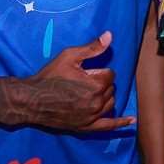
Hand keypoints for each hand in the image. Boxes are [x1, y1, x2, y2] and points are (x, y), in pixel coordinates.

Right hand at [14, 32, 134, 131]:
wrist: (32, 100)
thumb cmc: (50, 76)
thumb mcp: (69, 57)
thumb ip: (92, 48)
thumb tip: (110, 35)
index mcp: (95, 85)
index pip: (110, 75)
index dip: (98, 72)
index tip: (84, 73)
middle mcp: (96, 103)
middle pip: (111, 89)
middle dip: (101, 84)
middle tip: (82, 82)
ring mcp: (91, 117)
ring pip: (110, 104)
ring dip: (104, 97)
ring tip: (90, 93)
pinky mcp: (85, 127)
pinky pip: (108, 127)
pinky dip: (120, 123)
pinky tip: (131, 121)